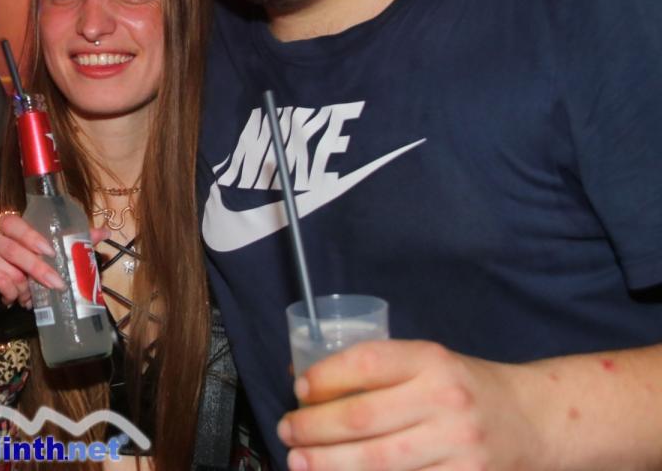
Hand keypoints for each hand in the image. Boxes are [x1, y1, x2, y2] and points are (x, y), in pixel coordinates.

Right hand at [0, 213, 64, 306]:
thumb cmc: (5, 259)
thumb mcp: (19, 250)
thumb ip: (31, 254)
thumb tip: (53, 274)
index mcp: (0, 221)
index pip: (14, 225)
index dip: (32, 237)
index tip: (50, 252)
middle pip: (13, 251)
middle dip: (38, 269)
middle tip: (56, 283)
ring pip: (10, 273)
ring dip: (24, 289)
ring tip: (26, 296)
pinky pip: (1, 284)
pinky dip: (11, 294)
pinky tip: (10, 297)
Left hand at [278, 340, 541, 470]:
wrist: (533, 420)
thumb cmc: (464, 388)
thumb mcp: (427, 363)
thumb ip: (376, 370)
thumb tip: (304, 377)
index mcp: (432, 361)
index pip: (368, 363)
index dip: (326, 377)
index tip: (299, 389)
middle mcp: (446, 400)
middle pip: (363, 418)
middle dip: (313, 428)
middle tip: (287, 431)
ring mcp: (459, 446)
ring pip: (378, 462)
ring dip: (329, 463)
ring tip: (300, 461)